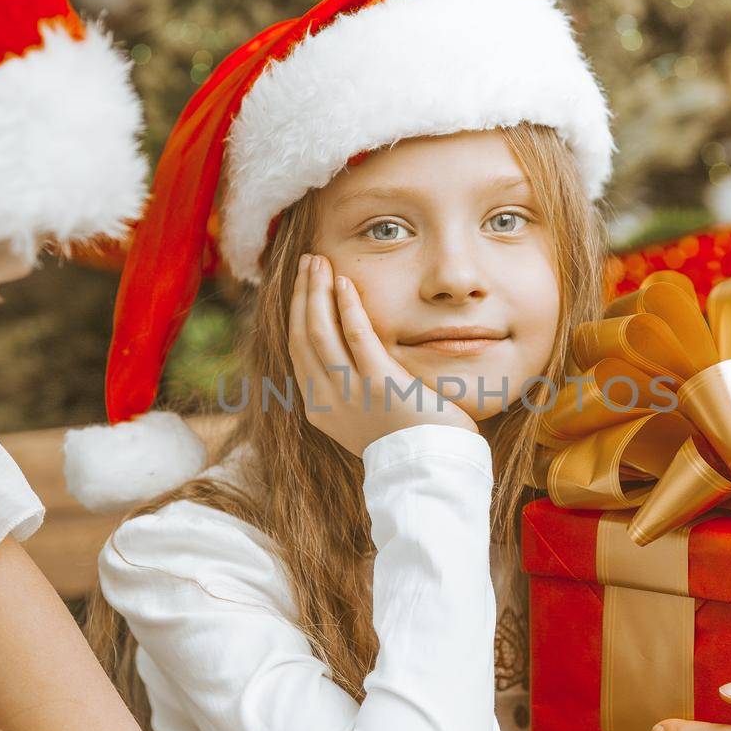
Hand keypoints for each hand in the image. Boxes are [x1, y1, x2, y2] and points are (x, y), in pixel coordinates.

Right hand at [289, 252, 480, 458]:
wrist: (433, 469)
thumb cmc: (411, 442)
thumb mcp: (369, 417)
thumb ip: (354, 390)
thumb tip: (352, 357)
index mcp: (322, 409)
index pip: (299, 351)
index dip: (297, 313)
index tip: (304, 285)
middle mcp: (327, 401)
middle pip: (302, 336)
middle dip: (302, 294)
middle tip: (308, 261)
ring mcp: (351, 393)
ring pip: (319, 332)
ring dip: (316, 292)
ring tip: (319, 261)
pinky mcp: (380, 384)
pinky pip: (356, 336)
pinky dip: (346, 306)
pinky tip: (344, 281)